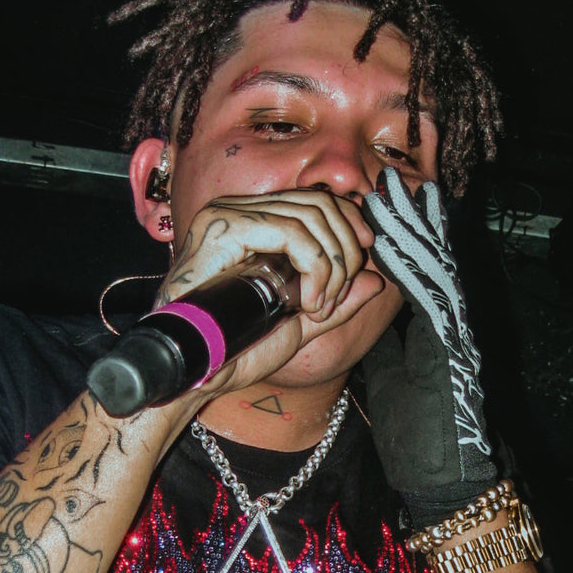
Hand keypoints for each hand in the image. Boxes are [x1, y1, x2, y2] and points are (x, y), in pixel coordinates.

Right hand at [157, 188, 384, 397]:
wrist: (198, 371)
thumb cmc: (237, 349)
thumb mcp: (299, 323)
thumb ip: (335, 302)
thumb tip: (375, 282)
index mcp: (254, 224)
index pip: (315, 200)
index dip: (349, 225)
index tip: (363, 261)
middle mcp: (240, 210)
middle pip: (318, 202)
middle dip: (345, 249)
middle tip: (337, 297)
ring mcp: (228, 215)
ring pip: (309, 215)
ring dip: (330, 265)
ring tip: (320, 306)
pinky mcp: (225, 228)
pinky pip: (290, 232)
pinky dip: (314, 266)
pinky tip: (308, 302)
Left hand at [361, 168, 495, 525]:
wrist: (447, 478)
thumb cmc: (421, 437)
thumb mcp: (396, 380)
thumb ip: (387, 344)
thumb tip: (366, 311)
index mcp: (437, 330)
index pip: (419, 271)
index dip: (407, 234)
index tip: (389, 202)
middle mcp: (451, 325)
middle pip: (433, 259)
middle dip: (415, 218)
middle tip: (396, 179)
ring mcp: (456, 334)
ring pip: (438, 268)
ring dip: (418, 229)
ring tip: (402, 193)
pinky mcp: (453, 348)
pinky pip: (433, 298)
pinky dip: (418, 268)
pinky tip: (402, 242)